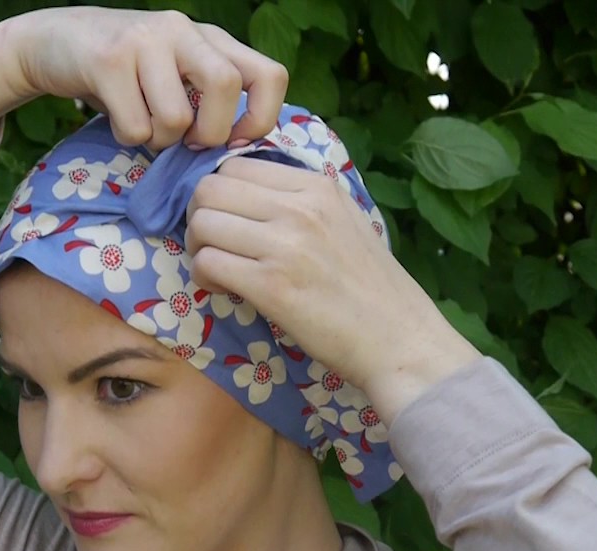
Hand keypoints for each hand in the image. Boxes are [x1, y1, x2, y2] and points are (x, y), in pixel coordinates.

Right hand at [0, 7, 288, 149]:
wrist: (50, 42)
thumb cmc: (123, 72)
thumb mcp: (174, 73)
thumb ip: (206, 98)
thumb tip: (238, 148)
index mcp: (209, 37)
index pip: (269, 75)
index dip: (262, 118)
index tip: (236, 140)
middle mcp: (182, 30)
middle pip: (225, 88)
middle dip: (209, 134)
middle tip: (186, 143)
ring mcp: (144, 40)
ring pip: (176, 118)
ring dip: (159, 140)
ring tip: (142, 126)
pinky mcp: (108, 60)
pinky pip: (134, 127)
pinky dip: (127, 137)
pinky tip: (116, 118)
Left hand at [183, 157, 482, 423]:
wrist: (398, 339)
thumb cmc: (371, 288)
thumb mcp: (344, 221)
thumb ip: (300, 201)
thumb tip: (244, 195)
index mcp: (315, 186)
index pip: (233, 165)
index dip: (217, 194)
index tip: (226, 220)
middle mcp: (299, 207)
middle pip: (209, 189)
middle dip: (198, 218)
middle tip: (212, 246)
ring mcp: (285, 245)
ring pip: (202, 224)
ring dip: (198, 249)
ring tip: (219, 271)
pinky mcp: (272, 285)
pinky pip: (208, 263)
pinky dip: (204, 277)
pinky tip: (224, 290)